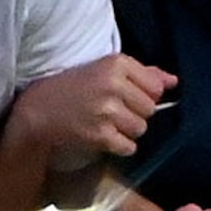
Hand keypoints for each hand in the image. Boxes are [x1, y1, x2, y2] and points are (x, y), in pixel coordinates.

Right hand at [9, 54, 176, 169]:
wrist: (37, 112)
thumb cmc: (71, 89)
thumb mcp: (104, 70)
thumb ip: (142, 74)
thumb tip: (174, 82)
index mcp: (116, 64)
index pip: (155, 87)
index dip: (144, 96)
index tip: (125, 97)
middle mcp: (113, 85)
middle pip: (150, 109)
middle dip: (135, 114)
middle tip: (112, 112)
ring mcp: (107, 111)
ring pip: (141, 128)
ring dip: (127, 131)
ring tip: (107, 124)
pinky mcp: (100, 134)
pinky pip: (129, 146)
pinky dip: (119, 146)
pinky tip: (103, 137)